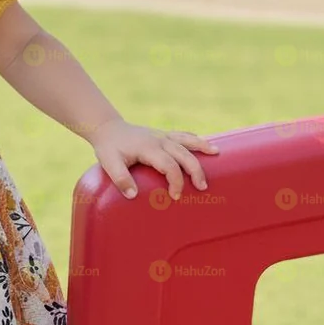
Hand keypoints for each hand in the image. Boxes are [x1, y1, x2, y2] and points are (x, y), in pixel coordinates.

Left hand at [88, 117, 219, 200]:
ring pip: (186, 140)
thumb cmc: (108, 147)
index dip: (175, 181)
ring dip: (202, 147)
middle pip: (183, 154)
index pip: (169, 165)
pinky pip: (182, 135)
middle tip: (202, 187)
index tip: (176, 196)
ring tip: (217, 153)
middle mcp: (159, 140)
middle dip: (195, 170)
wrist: (107, 128)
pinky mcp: (162, 135)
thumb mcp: (109, 163)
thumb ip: (120, 178)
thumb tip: (133, 196)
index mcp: (148, 148)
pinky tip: (206, 145)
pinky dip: (195, 139)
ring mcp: (162, 135)